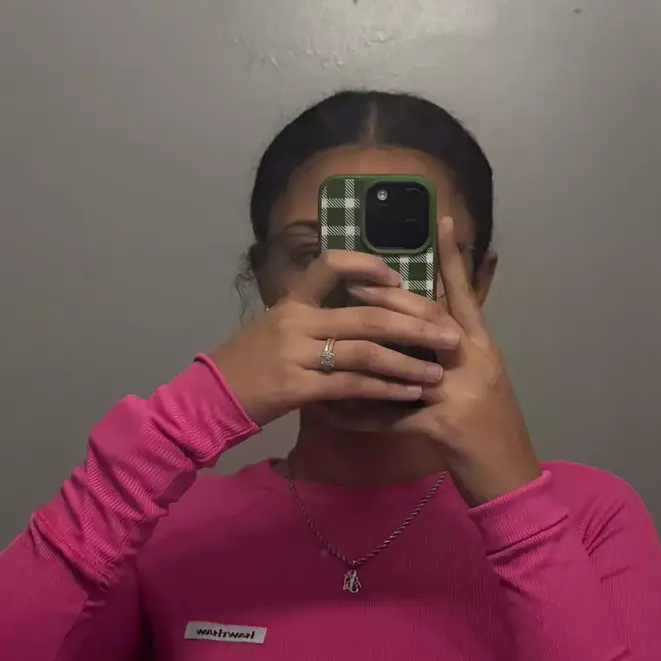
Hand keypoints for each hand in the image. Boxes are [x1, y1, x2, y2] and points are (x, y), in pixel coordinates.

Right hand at [211, 251, 460, 426]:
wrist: (210, 397)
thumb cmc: (247, 364)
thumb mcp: (273, 328)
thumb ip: (310, 317)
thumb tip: (350, 308)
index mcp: (292, 301)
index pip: (331, 264)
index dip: (368, 266)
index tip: (398, 276)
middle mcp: (296, 321)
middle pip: (367, 313)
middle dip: (414, 323)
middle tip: (450, 332)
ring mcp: (297, 353)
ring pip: (366, 352)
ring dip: (407, 363)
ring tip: (439, 372)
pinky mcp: (299, 387)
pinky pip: (353, 386)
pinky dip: (385, 390)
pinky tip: (409, 394)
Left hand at [351, 217, 539, 505]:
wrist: (513, 483)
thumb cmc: (492, 437)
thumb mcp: (479, 389)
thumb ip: (452, 360)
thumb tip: (423, 336)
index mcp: (484, 350)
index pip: (465, 296)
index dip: (453, 259)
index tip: (441, 221)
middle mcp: (476, 364)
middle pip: (429, 320)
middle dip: (392, 299)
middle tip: (357, 279)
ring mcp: (461, 393)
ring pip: (409, 361)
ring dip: (371, 348)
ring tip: (339, 332)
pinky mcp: (445, 427)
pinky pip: (393, 417)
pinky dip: (364, 416)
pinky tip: (335, 414)